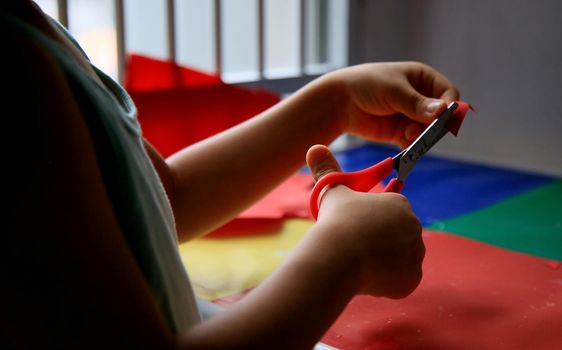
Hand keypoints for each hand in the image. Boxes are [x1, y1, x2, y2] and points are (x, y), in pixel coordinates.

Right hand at [306, 145, 424, 297]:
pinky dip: (388, 281)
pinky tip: (370, 278)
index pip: (391, 211)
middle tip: (356, 246)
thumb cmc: (336, 220)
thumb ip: (326, 170)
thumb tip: (314, 146)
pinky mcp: (412, 278)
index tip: (361, 227)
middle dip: (380, 240)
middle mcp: (413, 225)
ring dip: (385, 260)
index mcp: (399, 203)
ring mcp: (416, 253)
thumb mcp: (331, 191)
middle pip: (396, 235)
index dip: (374, 219)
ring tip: (360, 262)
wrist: (338, 256)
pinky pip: (402, 279)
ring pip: (400, 258)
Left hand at [323, 62, 458, 147]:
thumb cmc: (367, 85)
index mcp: (423, 79)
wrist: (340, 101)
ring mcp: (411, 116)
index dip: (450, 106)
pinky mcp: (400, 133)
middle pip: (441, 116)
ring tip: (408, 135)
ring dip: (422, 137)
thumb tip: (443, 110)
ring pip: (428, 132)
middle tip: (421, 130)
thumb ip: (416, 103)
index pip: (449, 94)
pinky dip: (412, 147)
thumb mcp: (393, 90)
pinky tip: (404, 146)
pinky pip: (414, 143)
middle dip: (434, 125)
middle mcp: (421, 98)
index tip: (442, 117)